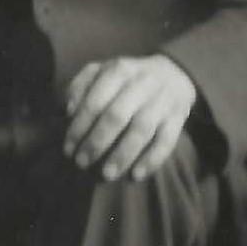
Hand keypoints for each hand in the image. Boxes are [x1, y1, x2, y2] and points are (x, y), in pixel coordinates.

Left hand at [62, 56, 198, 182]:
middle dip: (96, 143)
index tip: (68, 149)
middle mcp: (142, 84)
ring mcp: (162, 101)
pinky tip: (136, 175)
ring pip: (141, 130)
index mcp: (118, 70)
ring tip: (107, 174)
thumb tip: (68, 110)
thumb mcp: (102, 71)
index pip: (95, 101)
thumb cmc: (128, 78)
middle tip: (82, 163)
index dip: (79, 127)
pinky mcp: (178, 118)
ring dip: (122, 155)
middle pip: (116, 116)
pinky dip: (152, 159)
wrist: (174, 73)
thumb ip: (81, 86)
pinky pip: (166, 141)